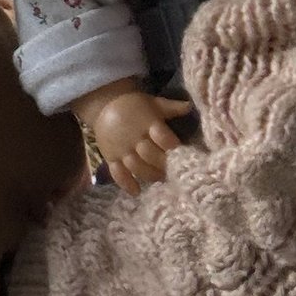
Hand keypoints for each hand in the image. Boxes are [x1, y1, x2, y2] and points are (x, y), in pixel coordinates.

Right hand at [74, 84, 194, 192]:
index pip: (162, 136)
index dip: (171, 145)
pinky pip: (117, 172)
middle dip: (163, 164)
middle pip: (150, 154)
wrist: (104, 104)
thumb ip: (172, 107)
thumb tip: (190, 106)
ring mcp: (122, 149)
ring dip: (149, 175)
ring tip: (159, 180)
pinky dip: (126, 183)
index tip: (181, 153)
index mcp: (147, 122)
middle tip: (174, 171)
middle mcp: (134, 137)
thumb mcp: (154, 102)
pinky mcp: (111, 158)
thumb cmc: (134, 105)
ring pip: (136, 166)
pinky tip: (136, 192)